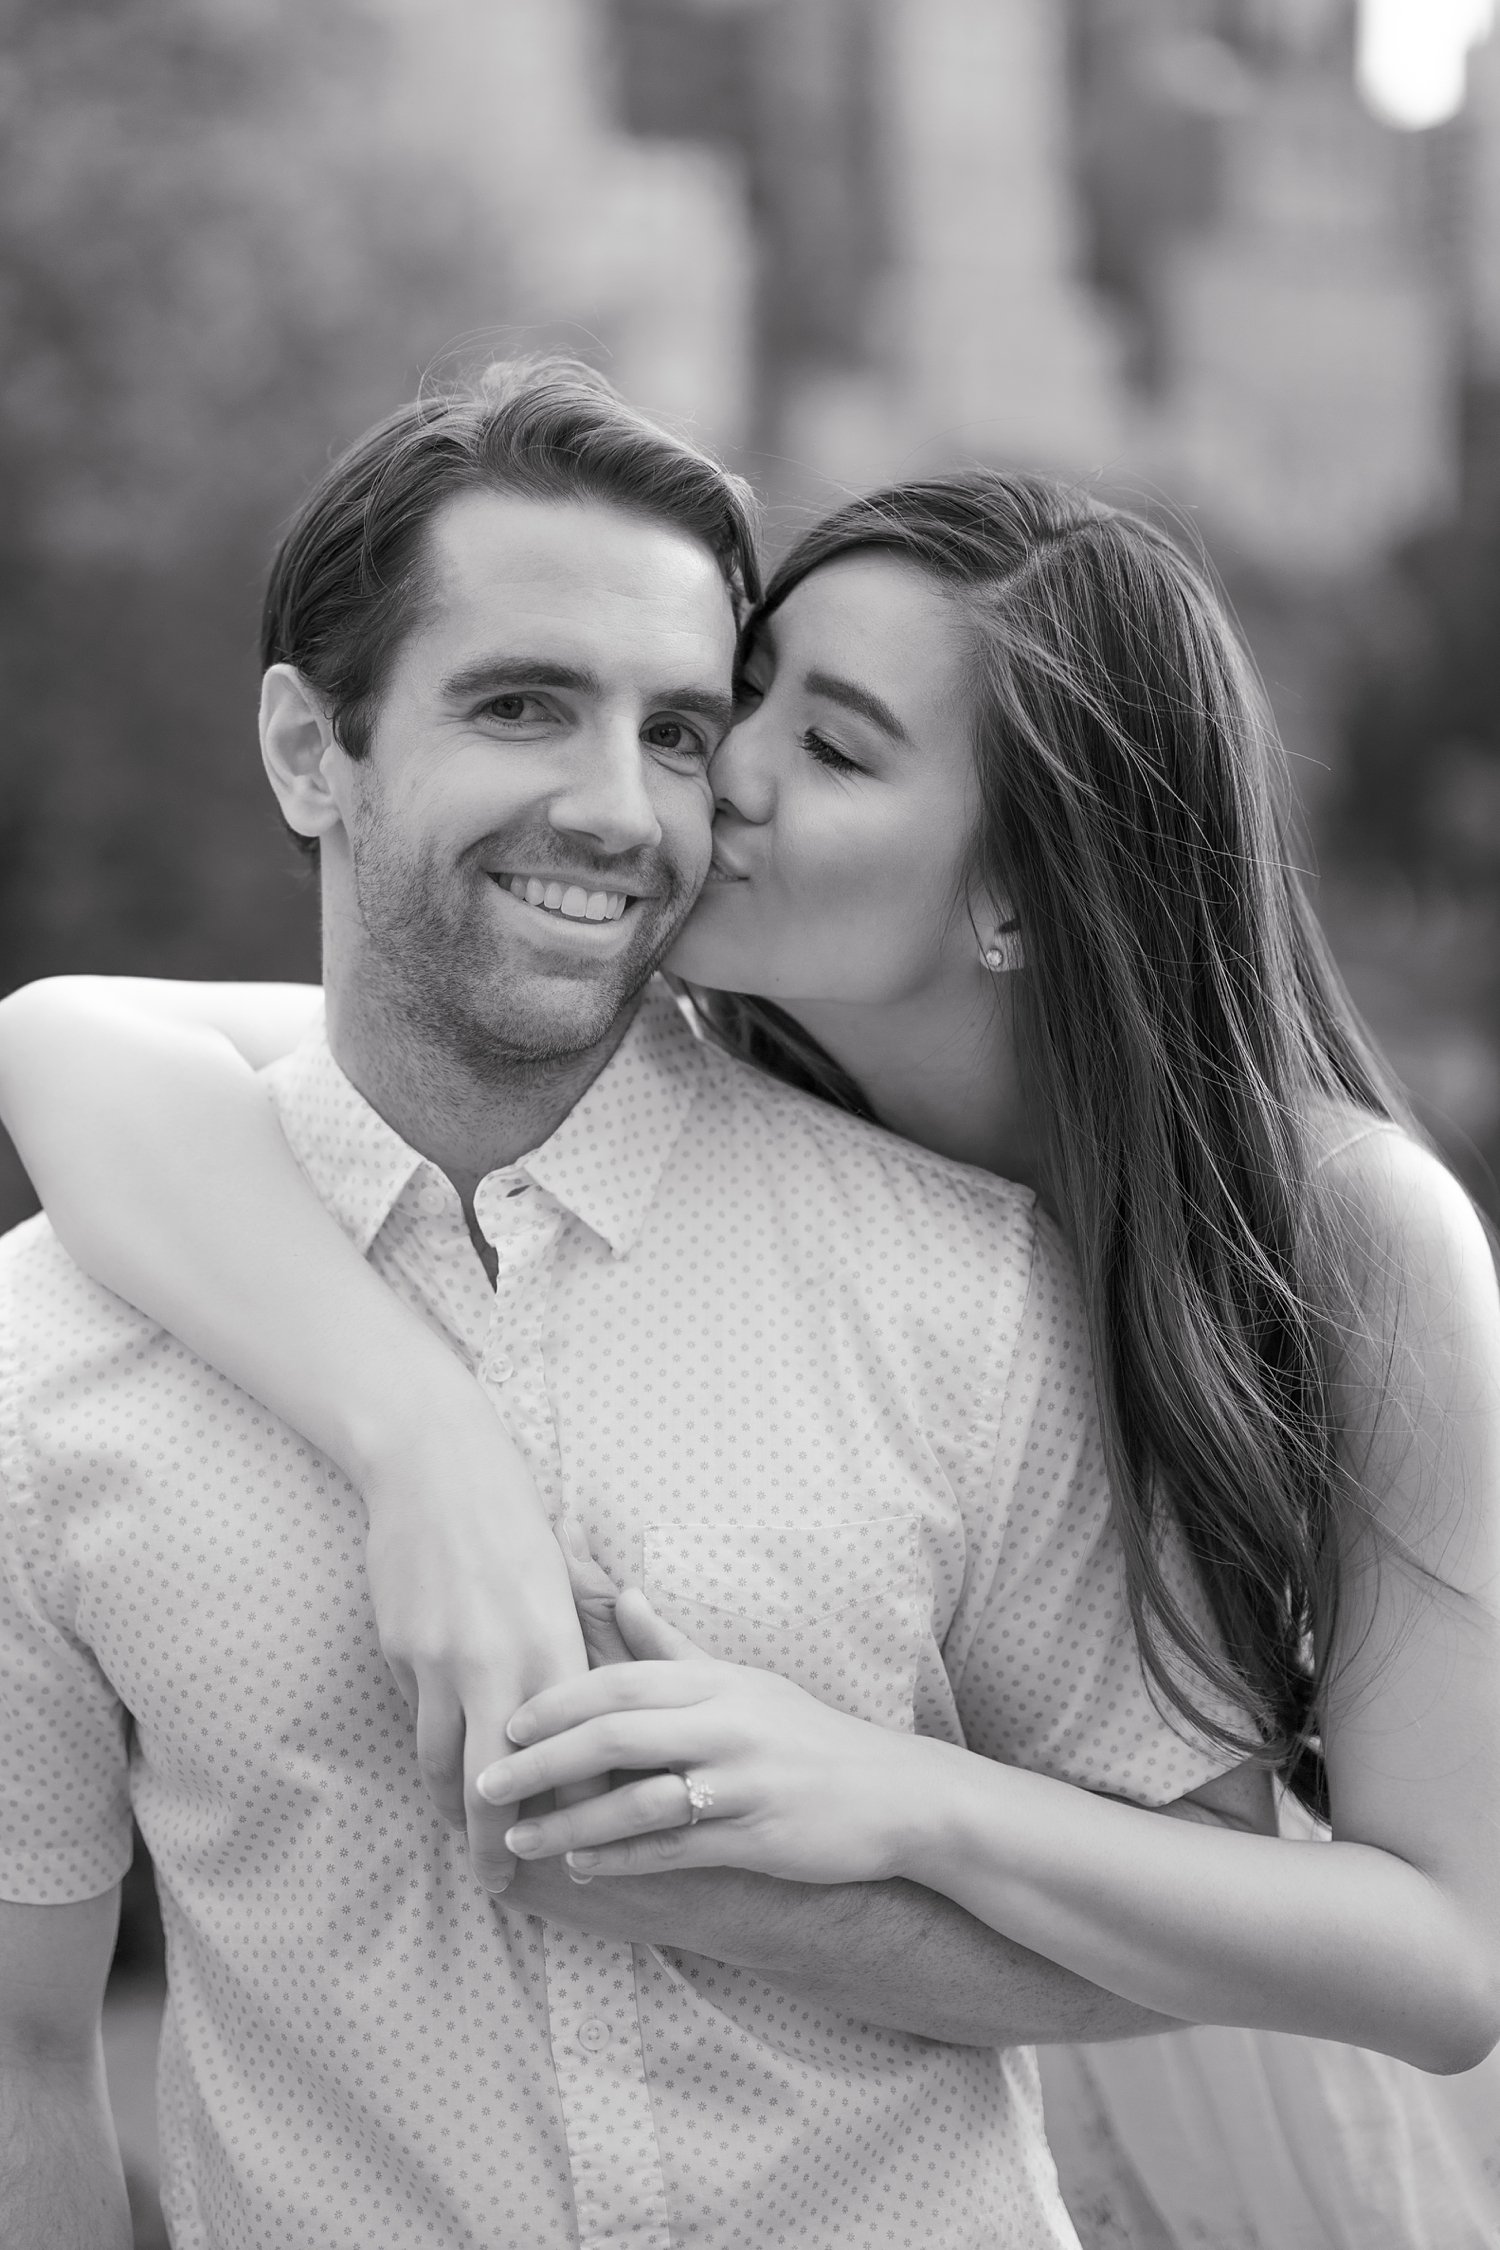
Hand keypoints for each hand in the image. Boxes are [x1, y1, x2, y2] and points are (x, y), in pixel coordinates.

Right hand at [358, 1395, 590, 1888]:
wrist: (438, 1471)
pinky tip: (439, 1771)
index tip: (580, 1851)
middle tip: (503, 1885)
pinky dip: (428, 1753)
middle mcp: (500, 1665)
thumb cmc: (514, 1523)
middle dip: (499, 1847)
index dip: (576, 1813)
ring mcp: (442, 1663)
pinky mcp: (401, 1655)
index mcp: (556, 1648)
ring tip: (467, 1839)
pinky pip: (417, 1717)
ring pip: (443, 1766)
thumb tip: (588, 1718)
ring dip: (453, 1812)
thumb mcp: (564, 1584)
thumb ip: (576, 1650)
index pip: (573, 1757)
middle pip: (498, 1787)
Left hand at [477, 1591, 937, 1885]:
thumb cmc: (804, 1734)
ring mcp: (743, 1782)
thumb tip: (619, 1592)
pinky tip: (580, 1867)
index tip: (504, 1721)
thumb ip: (674, 1647)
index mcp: (717, 1681)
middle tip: (486, 1784)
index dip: (557, 1701)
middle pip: (617, 1736)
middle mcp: (727, 1724)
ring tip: (519, 1840)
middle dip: (543, 1762)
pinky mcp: (757, 1837)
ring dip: (571, 1824)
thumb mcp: (743, 1681)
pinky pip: (675, 1850)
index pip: (621, 1681)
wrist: (895, 1793)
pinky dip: (622, 1860)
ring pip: (639, 1801)